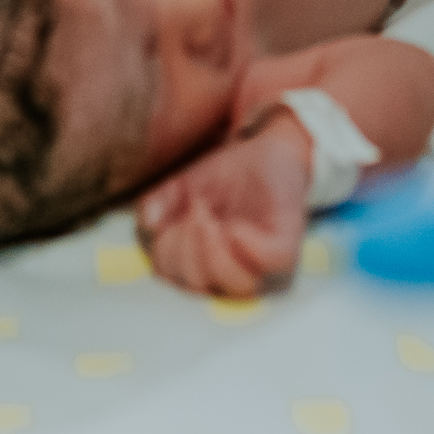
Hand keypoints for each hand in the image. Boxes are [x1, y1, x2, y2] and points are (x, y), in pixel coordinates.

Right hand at [136, 121, 309, 296]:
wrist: (264, 146)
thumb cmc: (224, 175)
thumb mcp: (182, 185)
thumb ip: (159, 203)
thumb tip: (148, 222)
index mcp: (202, 265)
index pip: (172, 278)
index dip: (168, 250)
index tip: (179, 214)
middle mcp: (232, 274)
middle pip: (198, 286)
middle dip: (188, 248)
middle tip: (196, 211)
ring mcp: (262, 267)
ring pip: (235, 285)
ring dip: (212, 251)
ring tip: (209, 216)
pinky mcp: (286, 250)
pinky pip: (268, 263)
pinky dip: (247, 246)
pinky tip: (236, 227)